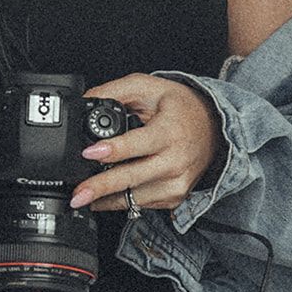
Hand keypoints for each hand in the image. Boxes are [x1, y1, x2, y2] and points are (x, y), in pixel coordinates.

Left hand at [68, 74, 221, 212]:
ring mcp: (176, 183)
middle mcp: (175, 160)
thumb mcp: (148, 87)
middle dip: (101, 187)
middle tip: (77, 194)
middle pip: (133, 177)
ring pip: (134, 197)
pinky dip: (119, 201)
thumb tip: (84, 101)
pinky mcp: (174, 197)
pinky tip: (104, 197)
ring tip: (83, 196)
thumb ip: (115, 91)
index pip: (139, 143)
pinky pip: (141, 204)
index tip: (90, 153)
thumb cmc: (180, 107)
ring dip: (105, 199)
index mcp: (169, 131)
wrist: (214, 129)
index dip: (113, 149)